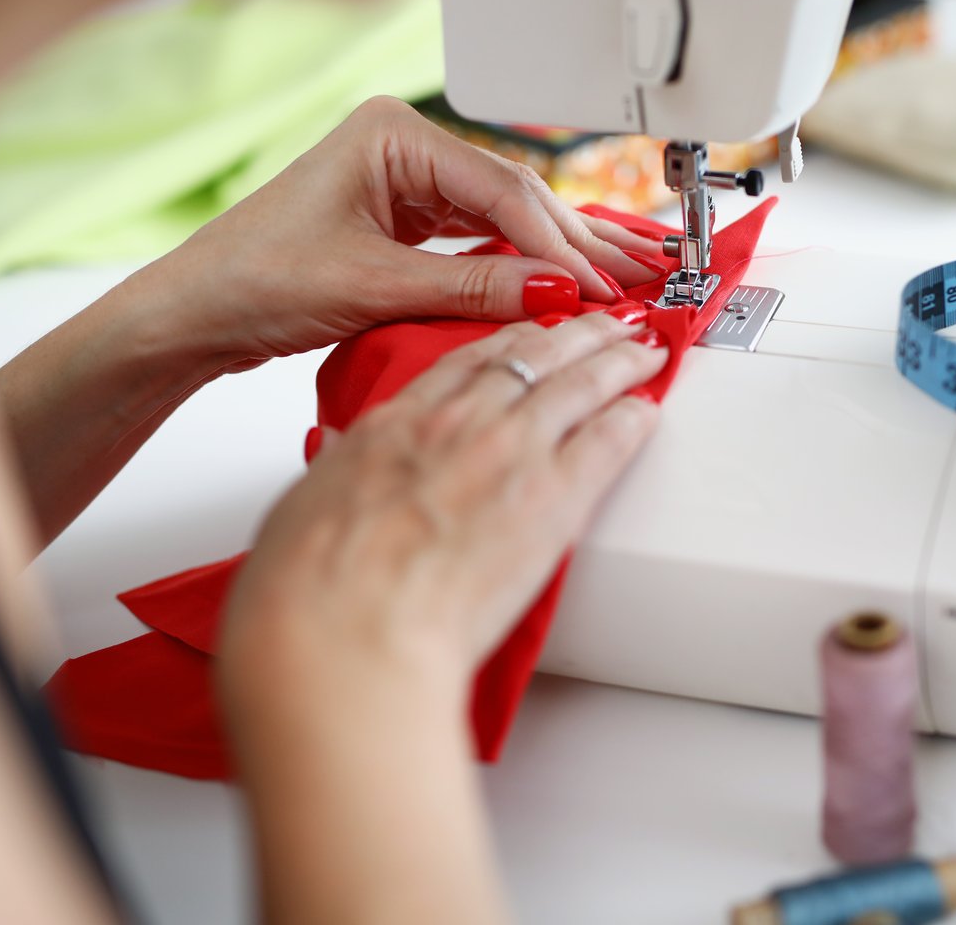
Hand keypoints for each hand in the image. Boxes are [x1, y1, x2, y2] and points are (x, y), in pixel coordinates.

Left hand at [126, 95, 666, 373]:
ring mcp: (410, 182)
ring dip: (564, 251)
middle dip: (579, 242)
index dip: (560, 244)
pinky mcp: (410, 218)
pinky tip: (572, 276)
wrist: (196, 313)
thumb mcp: (373, 286)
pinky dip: (528, 263)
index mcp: (394, 135)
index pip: (504, 191)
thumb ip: (472, 288)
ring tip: (630, 272)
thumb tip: (557, 293)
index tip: (602, 286)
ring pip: (509, 218)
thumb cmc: (253, 279)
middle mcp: (407, 148)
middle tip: (641, 276)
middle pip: (517, 197)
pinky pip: (485, 238)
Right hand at [221, 308, 665, 695]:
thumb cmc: (311, 588)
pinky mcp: (555, 499)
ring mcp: (512, 453)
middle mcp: (460, 424)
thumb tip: (337, 459)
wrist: (347, 632)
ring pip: (581, 384)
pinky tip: (648, 411)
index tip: (535, 330)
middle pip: (535, 356)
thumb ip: (338, 472)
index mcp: (398, 423)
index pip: (469, 359)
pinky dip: (633, 420)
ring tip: (647, 351)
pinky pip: (608, 442)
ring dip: (621, 362)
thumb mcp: (306, 506)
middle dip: (580, 334)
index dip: (513, 338)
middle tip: (610, 322)